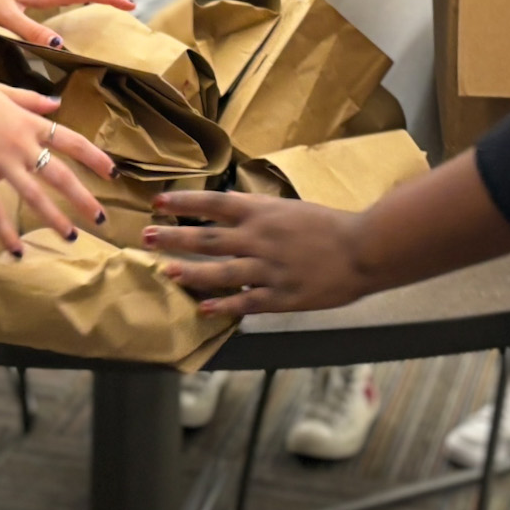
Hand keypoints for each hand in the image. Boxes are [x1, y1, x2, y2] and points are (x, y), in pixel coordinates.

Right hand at [0, 63, 114, 252]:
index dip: (95, 158)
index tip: (113, 173)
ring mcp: (0, 160)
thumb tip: (56, 103)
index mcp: (29, 122)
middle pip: (60, 174)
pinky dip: (5, 231)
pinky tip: (16, 251)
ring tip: (71, 237)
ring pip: (34, 195)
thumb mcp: (2, 90)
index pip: (71, 141)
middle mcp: (21, 144)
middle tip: (101, 218)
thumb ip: (31, 100)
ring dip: (54, 218)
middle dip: (83, 198)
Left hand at [144, 189, 373, 317]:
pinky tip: (202, 308)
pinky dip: (222, 305)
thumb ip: (260, 213)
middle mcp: (260, 238)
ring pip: (220, 271)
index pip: (214, 203)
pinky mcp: (281, 296)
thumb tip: (229, 212)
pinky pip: (245, 302)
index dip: (184, 202)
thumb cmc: (329, 225)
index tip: (158, 202)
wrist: (363, 249)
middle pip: (207, 237)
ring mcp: (269, 269)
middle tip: (146, 236)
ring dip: (190, 272)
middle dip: (174, 236)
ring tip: (166, 270)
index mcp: (263, 213)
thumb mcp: (290, 209)